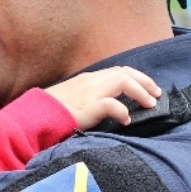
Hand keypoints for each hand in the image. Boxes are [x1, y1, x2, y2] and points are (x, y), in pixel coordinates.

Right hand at [46, 66, 161, 129]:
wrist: (34, 117)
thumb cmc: (50, 112)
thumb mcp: (71, 99)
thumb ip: (88, 97)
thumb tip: (107, 105)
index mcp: (87, 79)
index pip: (118, 71)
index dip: (137, 77)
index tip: (148, 88)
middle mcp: (90, 81)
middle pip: (125, 72)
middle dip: (144, 82)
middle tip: (156, 94)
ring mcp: (89, 93)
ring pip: (123, 82)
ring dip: (140, 92)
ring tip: (150, 104)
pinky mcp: (88, 107)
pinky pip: (113, 104)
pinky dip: (124, 111)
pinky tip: (127, 120)